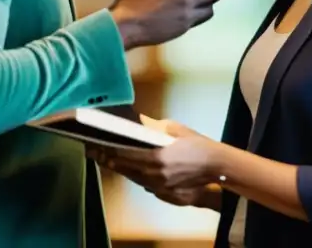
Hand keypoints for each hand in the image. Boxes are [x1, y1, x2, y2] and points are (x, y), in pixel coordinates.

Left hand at [90, 121, 222, 190]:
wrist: (216, 165)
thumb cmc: (198, 145)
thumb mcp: (177, 130)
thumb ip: (156, 126)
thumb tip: (140, 120)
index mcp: (158, 158)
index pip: (128, 155)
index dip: (111, 151)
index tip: (98, 146)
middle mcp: (156, 174)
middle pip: (127, 168)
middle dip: (110, 160)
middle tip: (95, 153)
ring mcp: (160, 185)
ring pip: (134, 177)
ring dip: (120, 169)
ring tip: (106, 160)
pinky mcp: (165, 190)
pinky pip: (144, 183)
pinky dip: (133, 175)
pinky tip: (127, 169)